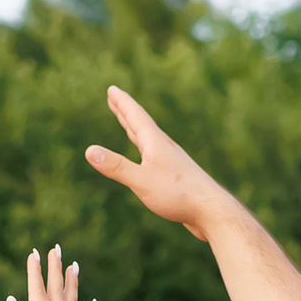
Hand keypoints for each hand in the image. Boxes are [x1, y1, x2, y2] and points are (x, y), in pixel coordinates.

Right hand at [84, 87, 230, 236]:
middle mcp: (164, 148)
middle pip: (141, 125)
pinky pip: (155, 156)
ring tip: (128, 123)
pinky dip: (144, 150)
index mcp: (155, 144)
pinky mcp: (176, 177)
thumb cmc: (178, 196)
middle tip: (115, 97)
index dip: (122, 103)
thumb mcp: (142, 181)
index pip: (135, 117)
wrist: (211, 211)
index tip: (112, 89)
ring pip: (148, 140)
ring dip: (135, 129)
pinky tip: (147, 159)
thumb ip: (116, 167)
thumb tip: (89, 151)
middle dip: (125, 111)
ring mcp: (171, 162)